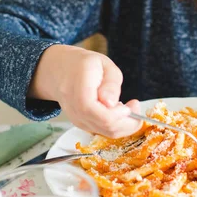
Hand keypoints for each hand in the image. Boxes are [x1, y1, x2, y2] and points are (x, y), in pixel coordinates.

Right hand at [28, 44, 142, 136]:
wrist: (61, 70)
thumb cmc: (85, 65)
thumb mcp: (104, 64)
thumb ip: (111, 84)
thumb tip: (112, 103)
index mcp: (78, 85)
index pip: (92, 109)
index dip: (114, 113)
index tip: (129, 106)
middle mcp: (73, 105)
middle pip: (100, 125)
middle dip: (126, 122)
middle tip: (135, 106)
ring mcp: (75, 117)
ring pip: (103, 132)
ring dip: (122, 124)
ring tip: (127, 106)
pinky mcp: (80, 123)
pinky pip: (100, 130)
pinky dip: (115, 125)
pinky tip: (117, 111)